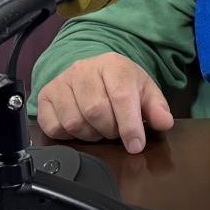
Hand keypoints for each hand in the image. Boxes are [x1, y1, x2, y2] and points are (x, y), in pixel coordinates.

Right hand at [37, 52, 173, 152]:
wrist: (94, 72)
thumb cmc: (121, 84)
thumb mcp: (144, 91)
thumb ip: (156, 108)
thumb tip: (164, 122)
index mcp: (112, 64)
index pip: (121, 96)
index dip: (130, 126)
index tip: (136, 145)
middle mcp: (83, 69)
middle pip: (96, 111)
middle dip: (110, 130)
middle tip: (116, 131)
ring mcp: (61, 82)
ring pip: (74, 122)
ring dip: (91, 135)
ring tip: (99, 128)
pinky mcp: (45, 96)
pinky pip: (54, 127)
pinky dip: (69, 136)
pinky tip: (81, 127)